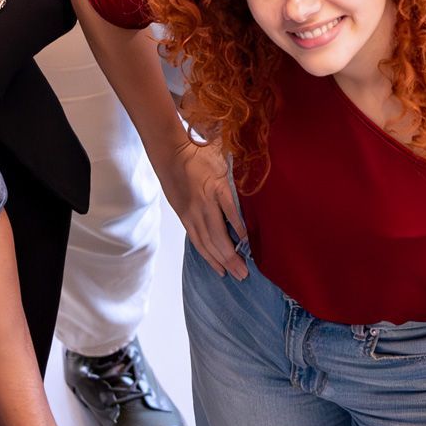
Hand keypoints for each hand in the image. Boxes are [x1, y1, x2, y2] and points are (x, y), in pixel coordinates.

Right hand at [159, 137, 246, 279]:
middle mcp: (201, 205)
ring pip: (205, 243)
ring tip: (232, 274)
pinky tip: (216, 264)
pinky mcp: (184, 216)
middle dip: (231, 258)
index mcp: (214, 189)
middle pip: (217, 238)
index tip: (252, 248)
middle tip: (244, 274)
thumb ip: (236, 176)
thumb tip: (255, 185)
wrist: (170, 151)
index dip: (241, 233)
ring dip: (219, 261)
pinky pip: (196, 240)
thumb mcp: (222, 159)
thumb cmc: (199, 152)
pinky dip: (207, 254)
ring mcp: (190, 213)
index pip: (231, 215)